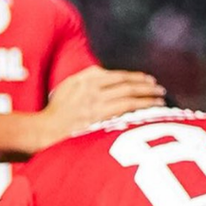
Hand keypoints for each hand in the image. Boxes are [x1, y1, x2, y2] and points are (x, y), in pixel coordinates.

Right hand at [38, 66, 166, 147]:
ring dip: (148, 98)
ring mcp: (96, 104)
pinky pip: (126, 111)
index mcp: (86, 78)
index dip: (135, 77)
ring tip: (160, 100)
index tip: (147, 80)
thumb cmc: (55, 112)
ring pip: (130, 97)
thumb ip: (86, 79)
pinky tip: (151, 113)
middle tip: (159, 90)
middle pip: (127, 84)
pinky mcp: (99, 119)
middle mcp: (93, 88)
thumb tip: (104, 74)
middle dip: (147, 86)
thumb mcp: (67, 87)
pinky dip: (141, 110)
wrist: (45, 130)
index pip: (118, 75)